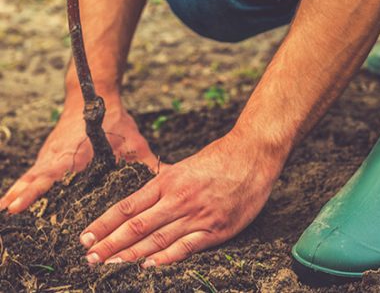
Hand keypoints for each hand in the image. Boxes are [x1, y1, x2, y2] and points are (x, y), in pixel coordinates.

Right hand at [0, 104, 157, 213]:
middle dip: (21, 196)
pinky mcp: (51, 151)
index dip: (34, 190)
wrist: (94, 93)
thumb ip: (148, 163)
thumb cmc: (115, 119)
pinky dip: (25, 183)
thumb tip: (170, 176)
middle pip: (35, 178)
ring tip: (5, 210)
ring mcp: (52, 152)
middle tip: (8, 214)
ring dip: (18, 191)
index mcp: (76, 154)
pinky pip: (35, 169)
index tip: (17, 205)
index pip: (51, 174)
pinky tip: (16, 196)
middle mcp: (59, 154)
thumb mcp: (134, 142)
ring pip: (31, 174)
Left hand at [79, 129, 288, 266]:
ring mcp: (197, 215)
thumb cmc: (218, 158)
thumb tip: (144, 194)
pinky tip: (148, 266)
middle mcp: (177, 199)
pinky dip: (166, 258)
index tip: (86, 236)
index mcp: (167, 182)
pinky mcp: (217, 229)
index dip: (105, 223)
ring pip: (157, 239)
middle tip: (89, 257)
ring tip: (109, 265)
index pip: (128, 206)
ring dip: (130, 254)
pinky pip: (187, 246)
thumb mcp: (185, 165)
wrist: (251, 155)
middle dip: (110, 243)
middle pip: (136, 225)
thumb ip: (164, 182)